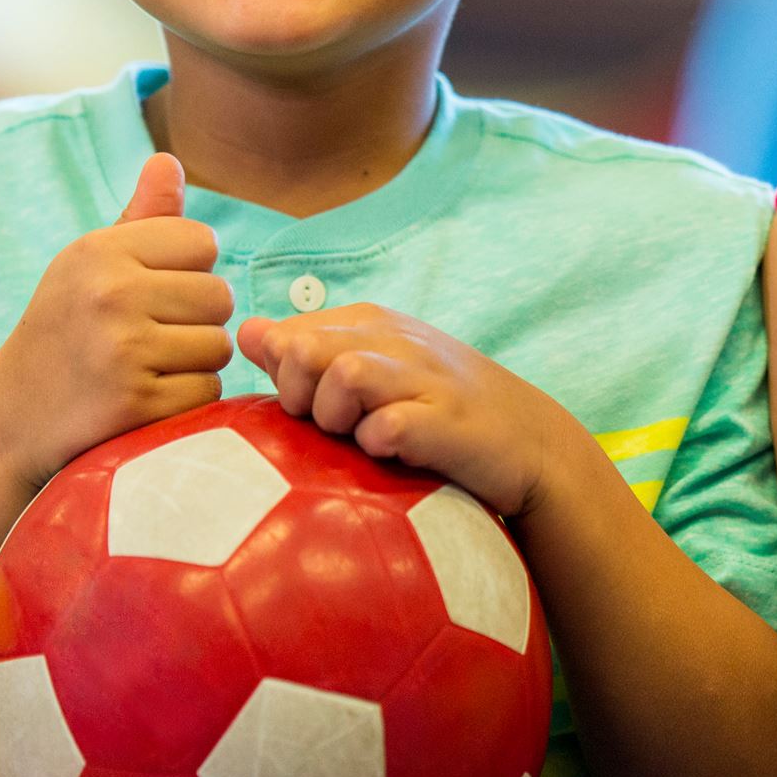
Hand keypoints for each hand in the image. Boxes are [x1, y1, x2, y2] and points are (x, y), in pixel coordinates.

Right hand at [0, 151, 231, 487]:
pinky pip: (208, 391)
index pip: (203, 241)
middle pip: (220, 296)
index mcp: (100, 251)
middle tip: (152, 334)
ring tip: (149, 365)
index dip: (189, 269)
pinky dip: (189, 399)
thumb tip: (167, 160)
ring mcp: (124, 351)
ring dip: (196, 360)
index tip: (154, 290)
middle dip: (198, 318)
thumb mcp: (89, 264)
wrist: (14, 413)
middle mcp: (111, 294)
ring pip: (220, 346)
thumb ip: (140, 218)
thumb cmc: (65, 326)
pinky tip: (148, 396)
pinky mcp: (137, 404)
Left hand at [237, 303, 576, 517]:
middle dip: (300, 396)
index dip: (284, 377)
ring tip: (359, 440)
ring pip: (343, 376)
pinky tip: (392, 454)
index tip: (312, 406)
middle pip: (303, 350)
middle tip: (330, 427)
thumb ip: (309, 355)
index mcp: (369, 322)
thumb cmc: (438, 410)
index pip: (286, 335)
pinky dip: (378, 444)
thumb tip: (247, 333)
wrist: (529, 442)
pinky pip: (387, 428)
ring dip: (336, 418)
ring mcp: (424, 378)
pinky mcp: (446, 421)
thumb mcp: (372, 370)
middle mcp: (395, 340)